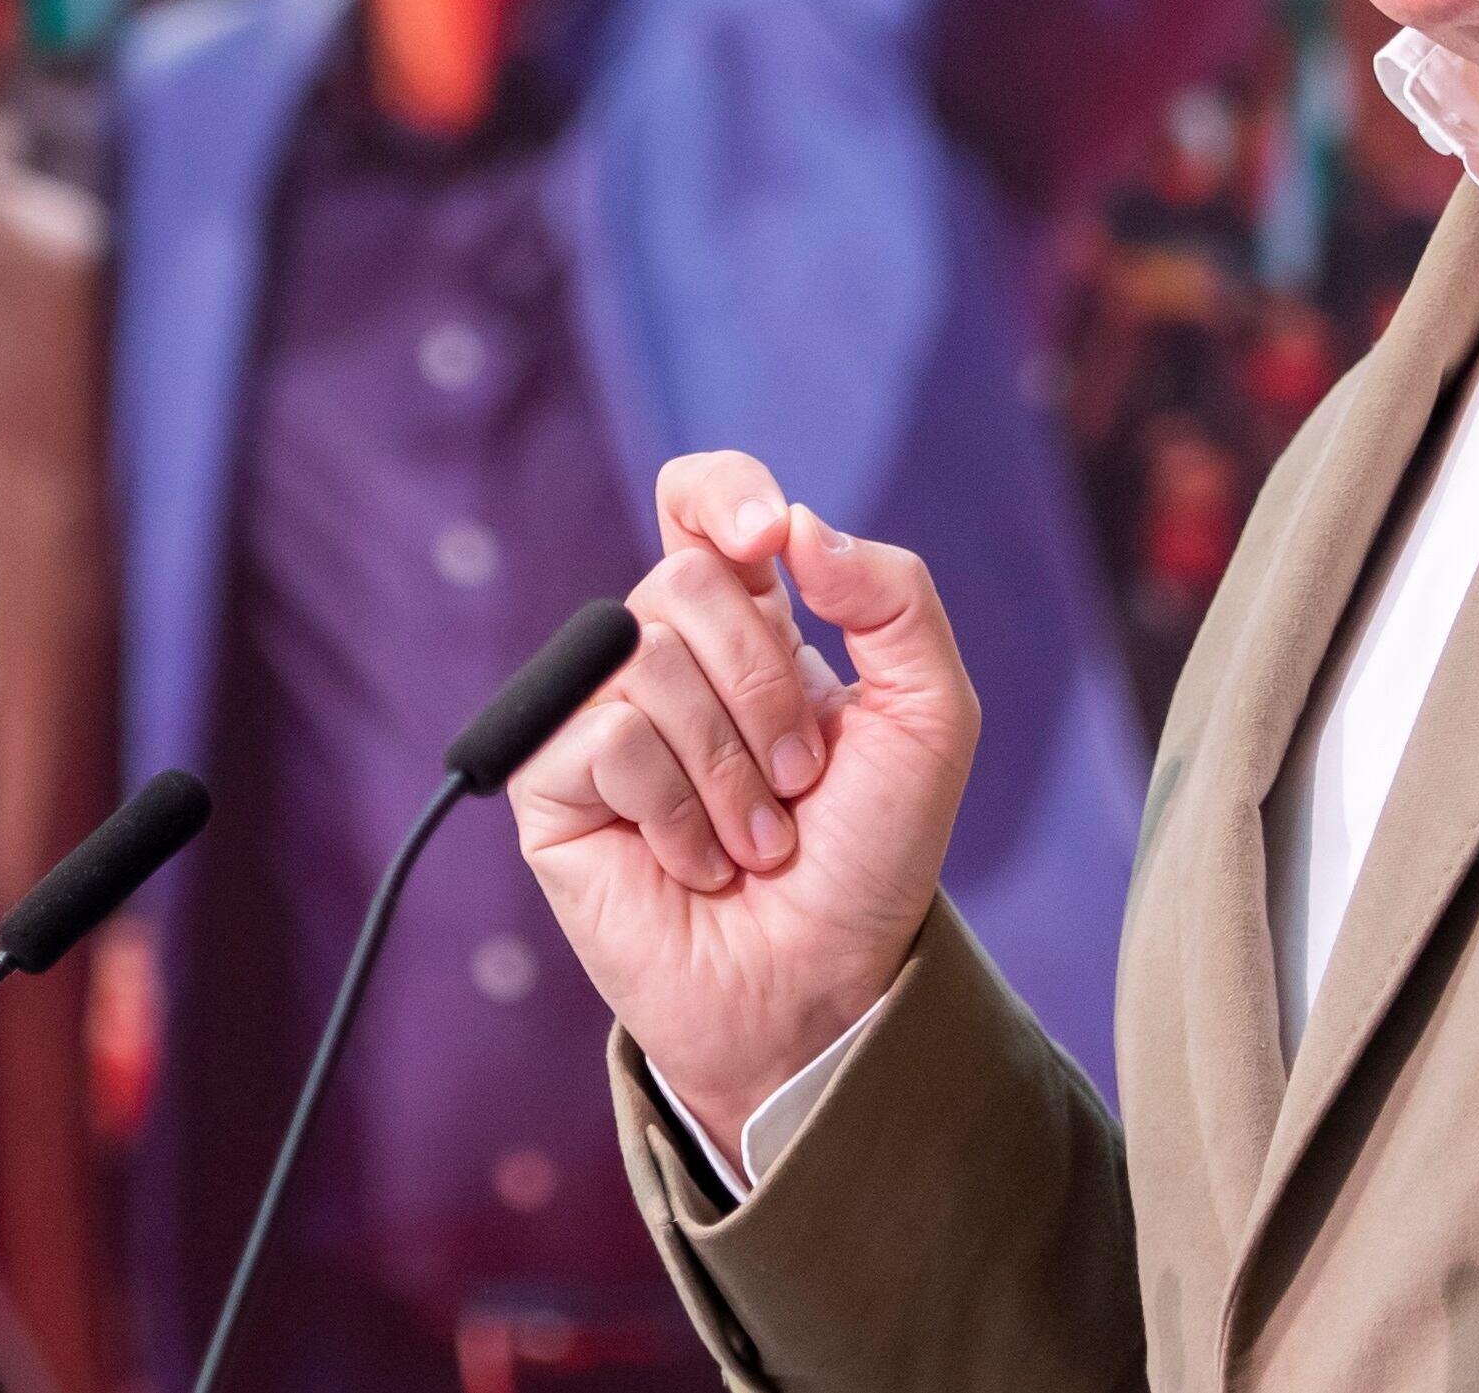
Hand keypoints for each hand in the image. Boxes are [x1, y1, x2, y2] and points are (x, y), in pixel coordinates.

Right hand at [513, 451, 980, 1162]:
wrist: (824, 985)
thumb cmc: (870, 859)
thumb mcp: (928, 719)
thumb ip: (893, 600)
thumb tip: (797, 528)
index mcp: (746, 623)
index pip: (698, 502)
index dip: (721, 493)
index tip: (769, 542)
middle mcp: (661, 654)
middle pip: (687, 579)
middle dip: (768, 690)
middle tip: (799, 783)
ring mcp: (596, 715)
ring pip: (651, 662)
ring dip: (732, 772)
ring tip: (754, 841)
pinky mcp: (550, 782)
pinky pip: (611, 739)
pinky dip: (678, 812)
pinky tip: (697, 864)